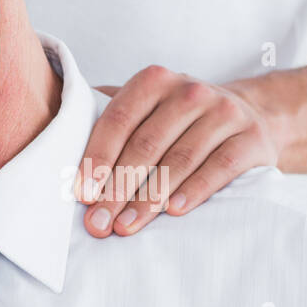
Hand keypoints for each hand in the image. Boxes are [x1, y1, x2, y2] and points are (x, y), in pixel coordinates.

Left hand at [74, 65, 283, 237]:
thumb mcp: (146, 106)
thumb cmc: (180, 119)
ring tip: (127, 226)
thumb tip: (54, 137)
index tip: (82, 194)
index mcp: (154, 80)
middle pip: (146, 144)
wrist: (251, 115)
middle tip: (98, 222)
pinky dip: (194, 191)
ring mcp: (224, 112)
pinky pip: (219, 167)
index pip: (118, 120)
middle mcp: (189, 90)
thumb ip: (106, 115)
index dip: (98, 157)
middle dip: (118, 188)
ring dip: (150, 198)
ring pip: (179, 159)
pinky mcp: (251, 138)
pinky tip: (173, 213)